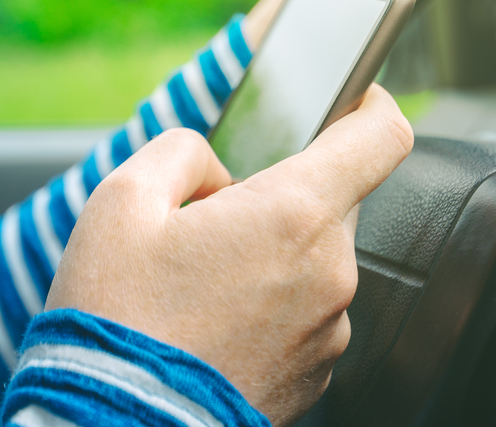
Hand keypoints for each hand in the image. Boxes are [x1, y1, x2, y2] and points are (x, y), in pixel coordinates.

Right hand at [45, 84, 412, 425]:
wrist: (115, 426)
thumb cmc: (116, 317)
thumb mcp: (121, 201)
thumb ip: (181, 152)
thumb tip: (213, 168)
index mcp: (293, 215)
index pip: (381, 137)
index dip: (373, 106)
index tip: (357, 101)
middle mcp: (329, 272)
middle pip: (333, 201)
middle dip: (281, 196)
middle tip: (213, 221)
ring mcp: (328, 330)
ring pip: (315, 259)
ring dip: (273, 254)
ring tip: (201, 285)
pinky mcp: (316, 374)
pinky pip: (307, 312)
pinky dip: (272, 304)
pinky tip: (214, 323)